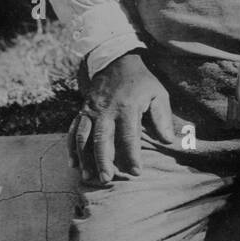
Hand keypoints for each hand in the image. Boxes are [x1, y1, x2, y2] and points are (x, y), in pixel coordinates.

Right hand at [68, 52, 174, 184]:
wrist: (115, 61)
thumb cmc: (141, 82)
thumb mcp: (158, 93)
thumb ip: (162, 117)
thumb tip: (168, 140)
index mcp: (127, 107)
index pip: (129, 136)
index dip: (132, 156)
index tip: (136, 173)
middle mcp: (106, 110)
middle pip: (101, 139)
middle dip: (103, 160)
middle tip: (106, 179)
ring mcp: (90, 110)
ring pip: (83, 136)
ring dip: (84, 157)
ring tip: (88, 176)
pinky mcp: (82, 110)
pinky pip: (73, 130)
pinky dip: (71, 147)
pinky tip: (73, 163)